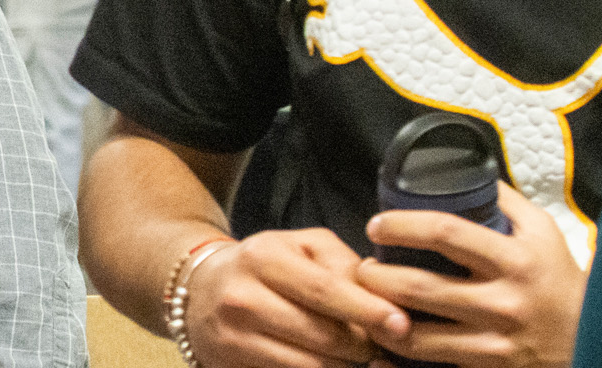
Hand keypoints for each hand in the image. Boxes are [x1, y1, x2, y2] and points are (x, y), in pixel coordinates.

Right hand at [184, 227, 409, 367]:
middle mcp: (241, 298)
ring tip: (357, 358)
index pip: (323, 290)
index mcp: (262, 258)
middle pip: (322, 336)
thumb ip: (344, 264)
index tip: (401, 325)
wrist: (200, 289)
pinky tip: (329, 365)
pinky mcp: (228, 366)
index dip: (367, 310)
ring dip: (344, 367)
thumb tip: (385, 298)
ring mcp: (231, 337)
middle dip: (362, 346)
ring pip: (310, 367)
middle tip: (379, 345)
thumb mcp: (301, 246)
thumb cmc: (265, 266)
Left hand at [356, 183, 583, 367]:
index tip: (377, 225)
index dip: (401, 226)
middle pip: (419, 287)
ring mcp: (495, 341)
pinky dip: (396, 354)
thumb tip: (462, 170)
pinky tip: (381, 338)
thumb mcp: (541, 232)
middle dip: (377, 276)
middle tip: (363, 268)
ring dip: (378, 316)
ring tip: (367, 300)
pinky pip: (430, 364)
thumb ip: (502, 201)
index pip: (445, 233)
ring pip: (416, 334)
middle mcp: (503, 302)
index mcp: (515, 260)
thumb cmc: (557, 278)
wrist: (592, 335)